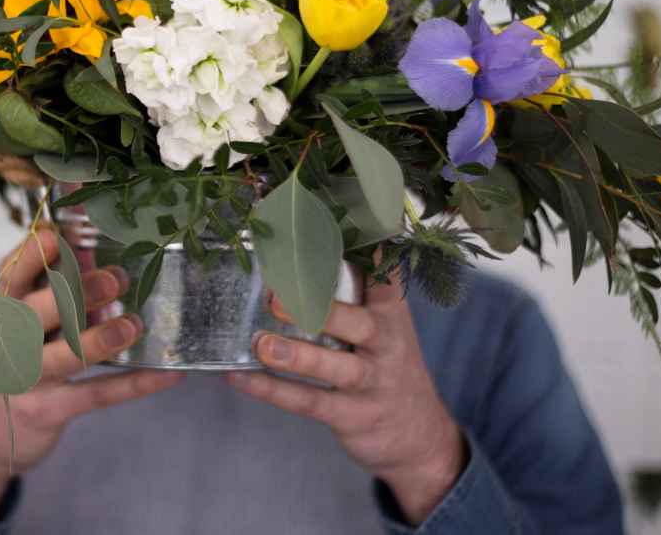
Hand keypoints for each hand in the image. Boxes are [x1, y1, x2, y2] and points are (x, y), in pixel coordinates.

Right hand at [0, 228, 183, 519]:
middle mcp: (6, 344)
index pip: (10, 278)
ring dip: (101, 339)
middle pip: (35, 314)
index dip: (32, 256)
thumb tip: (83, 242)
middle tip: (116, 278)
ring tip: (133, 324)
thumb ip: (45, 287)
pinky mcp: (48, 412)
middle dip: (76, 293)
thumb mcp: (15, 323)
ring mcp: (26, 380)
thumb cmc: (9, 361)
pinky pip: (95, 395)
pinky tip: (167, 373)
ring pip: (64, 356)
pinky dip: (135, 384)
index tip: (56, 236)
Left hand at [227, 262, 465, 525]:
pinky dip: (272, 390)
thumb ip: (360, 290)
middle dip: (319, 310)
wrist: (419, 437)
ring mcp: (370, 383)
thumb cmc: (389, 366)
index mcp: (390, 314)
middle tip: (276, 297)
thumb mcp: (387, 326)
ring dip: (295, 356)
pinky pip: (309, 402)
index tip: (327, 223)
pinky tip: (241, 377)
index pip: (383, 276)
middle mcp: (384, 344)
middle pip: (358, 324)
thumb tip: (319, 243)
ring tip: (260, 344)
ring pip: (334, 368)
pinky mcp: (351, 416)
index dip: (362, 252)